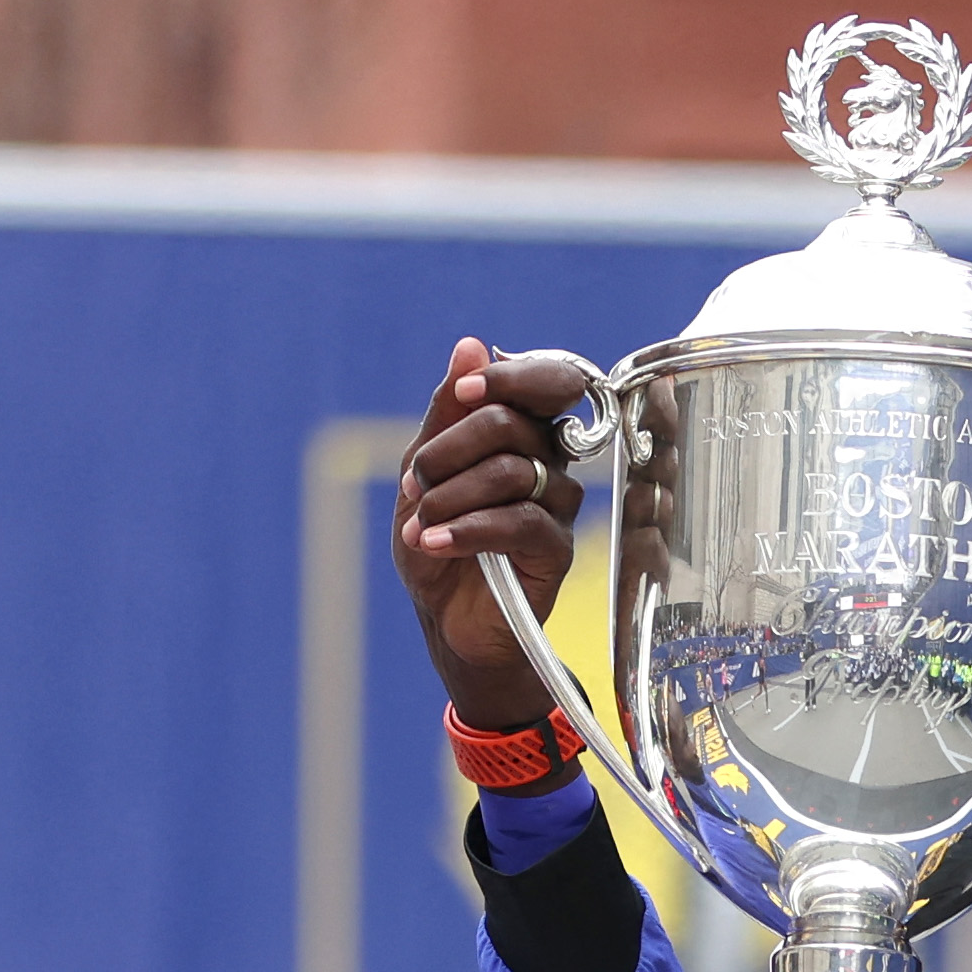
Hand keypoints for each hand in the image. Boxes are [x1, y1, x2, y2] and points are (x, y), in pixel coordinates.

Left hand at [396, 337, 591, 736]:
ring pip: (511, 472)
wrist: (447, 624)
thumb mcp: (423, 474)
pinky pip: (520, 522)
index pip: (543, 382)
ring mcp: (556, 506)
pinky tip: (435, 542)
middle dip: (450, 449)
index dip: (506, 378)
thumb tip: (469, 347)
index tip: (463, 395)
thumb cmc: (437, 542)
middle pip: (513, 424)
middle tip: (416, 481)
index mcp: (524, 433)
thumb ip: (445, 414)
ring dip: (450, 496)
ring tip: (420, 524)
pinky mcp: (556, 550)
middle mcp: (548, 462)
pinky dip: (467, 530)